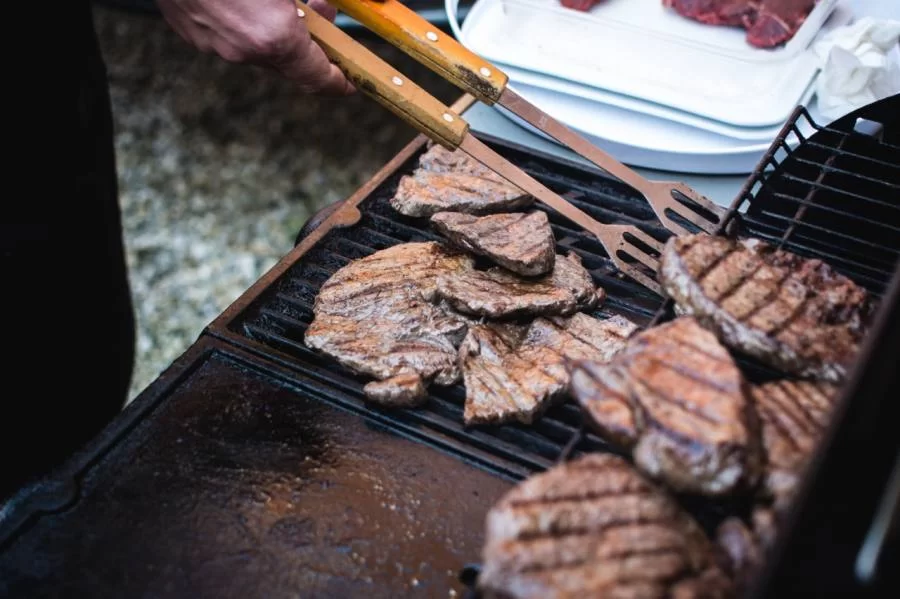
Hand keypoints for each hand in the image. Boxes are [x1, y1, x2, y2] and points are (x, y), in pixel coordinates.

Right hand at [156, 0, 353, 95]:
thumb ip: (314, 1)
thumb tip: (325, 8)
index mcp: (275, 36)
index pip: (317, 77)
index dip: (338, 82)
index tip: (350, 83)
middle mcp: (243, 50)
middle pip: (288, 61)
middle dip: (307, 42)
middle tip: (318, 10)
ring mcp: (211, 42)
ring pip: (256, 46)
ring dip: (272, 28)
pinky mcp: (188, 30)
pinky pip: (226, 34)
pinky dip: (241, 19)